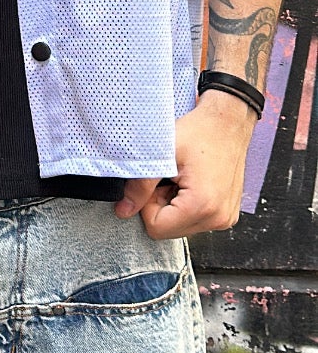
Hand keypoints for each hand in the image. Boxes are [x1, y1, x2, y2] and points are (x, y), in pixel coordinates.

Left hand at [115, 89, 255, 239]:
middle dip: (161, 206)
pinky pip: (196, 220)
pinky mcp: (228, 214)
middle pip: (169, 230)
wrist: (229, 121)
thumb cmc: (200, 131)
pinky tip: (193, 183)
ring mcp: (226, 217)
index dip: (147, 204)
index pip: (156, 228)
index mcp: (202, 205)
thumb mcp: (163, 154)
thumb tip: (123, 211)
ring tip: (182, 178)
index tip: (157, 182)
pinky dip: (188, 205)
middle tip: (169, 178)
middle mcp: (218, 218)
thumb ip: (140, 186)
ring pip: (181, 227)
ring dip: (174, 206)